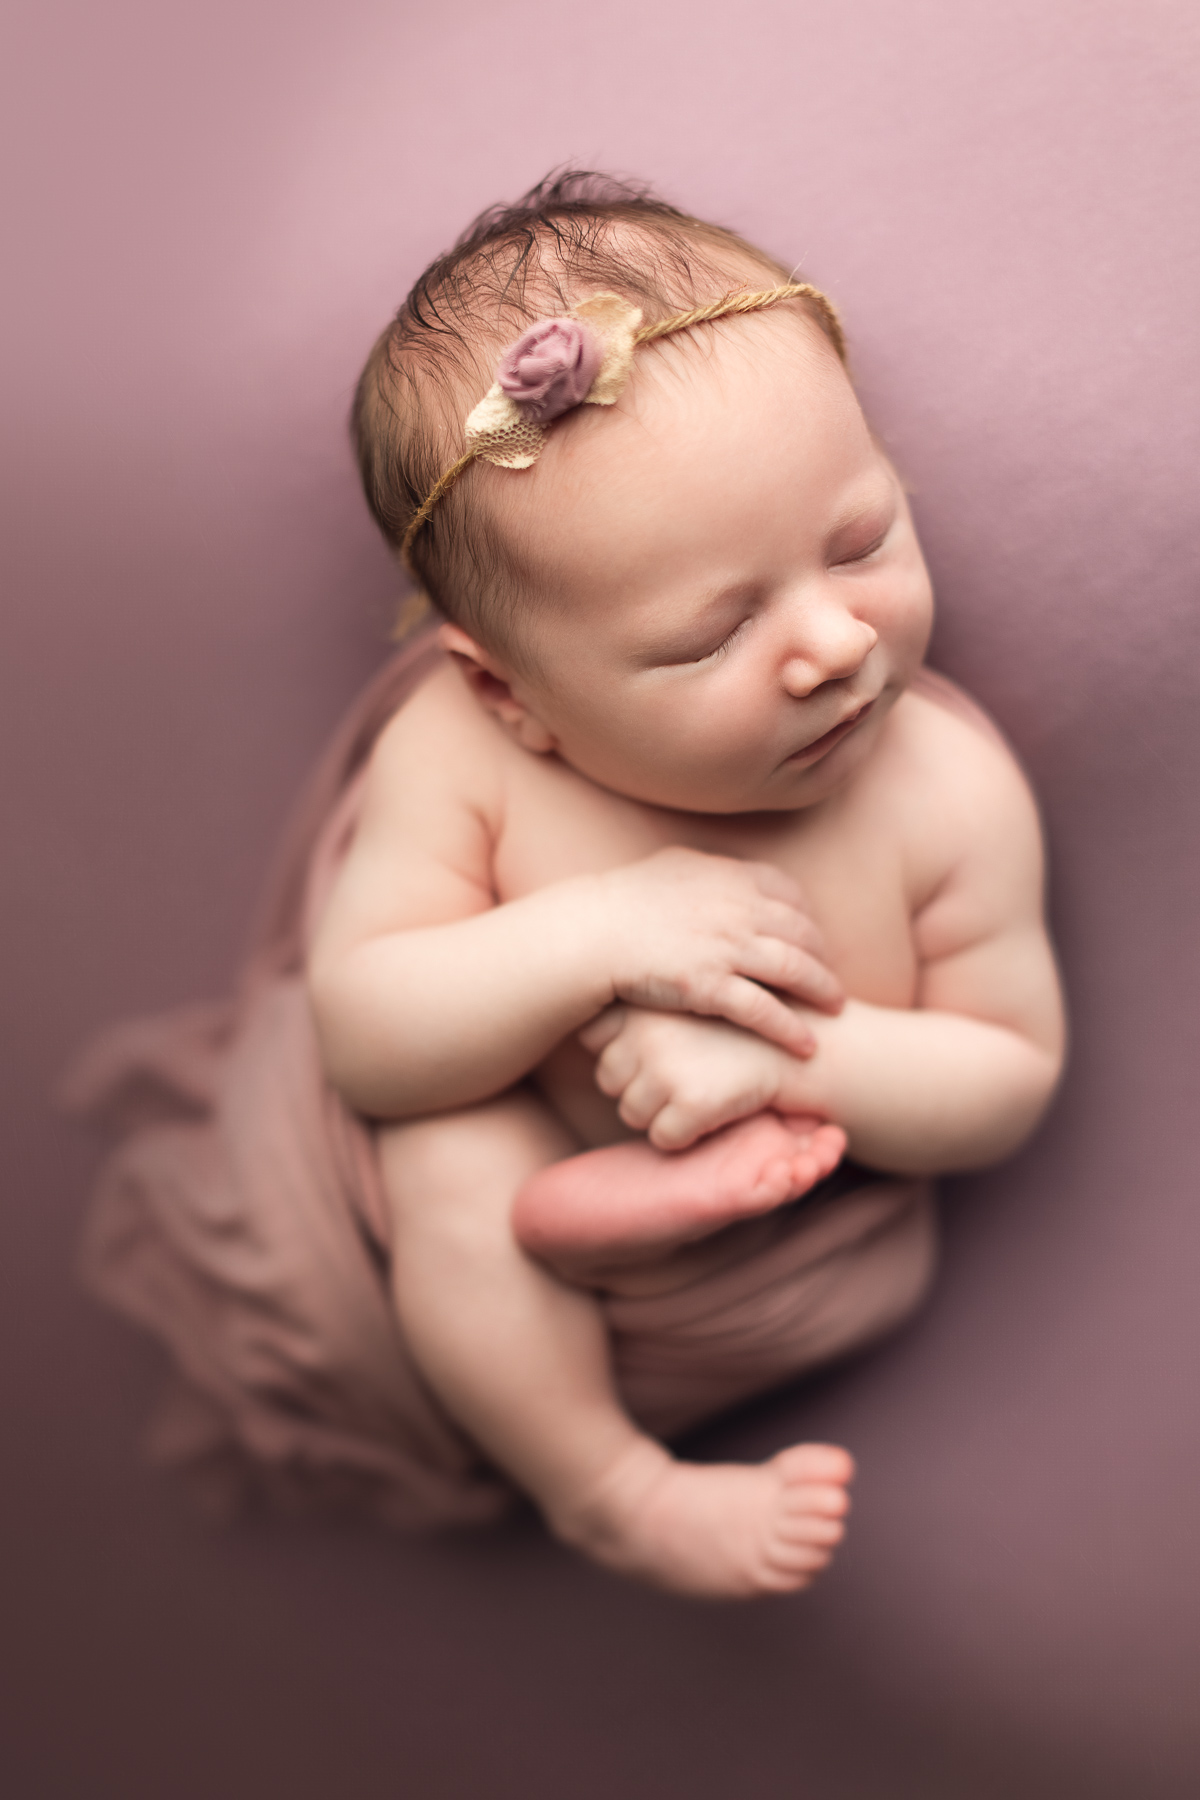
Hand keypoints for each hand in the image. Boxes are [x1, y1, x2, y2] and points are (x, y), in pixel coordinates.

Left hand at [581, 1005, 819, 1149]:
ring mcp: (666, 1066)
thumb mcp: (695, 987)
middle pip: (608, 1078)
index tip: (655, 1043)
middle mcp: (647, 1028)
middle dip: (641, 1082)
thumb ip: (645, 990)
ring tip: (705, 1086)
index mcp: (645, 996)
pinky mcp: (691, 1102)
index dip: (621, 1046)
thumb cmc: (748, 1019)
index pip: (591, 1035)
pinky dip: (686, 1135)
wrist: (813, 1044)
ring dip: (662, 1111)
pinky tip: (716, 1109)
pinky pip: (663, 1139)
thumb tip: (585, 1014)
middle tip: (689, 1068)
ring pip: (631, 1113)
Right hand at [594, 847, 841, 1056]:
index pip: (790, 894)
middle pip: (801, 933)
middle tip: (833, 976)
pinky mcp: (710, 987)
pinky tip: (807, 1044)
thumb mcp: (670, 867)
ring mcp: (727, 948)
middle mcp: (737, 909)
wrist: (590, 933)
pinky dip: (791, 1028)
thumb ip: (705, 870)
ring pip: (794, 970)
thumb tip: (719, 871)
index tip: (814, 937)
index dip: (808, 918)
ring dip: (823, 990)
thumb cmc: (621, 902)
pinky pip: (764, 1010)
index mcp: (729, 877)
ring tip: (836, 1009)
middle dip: (823, 956)